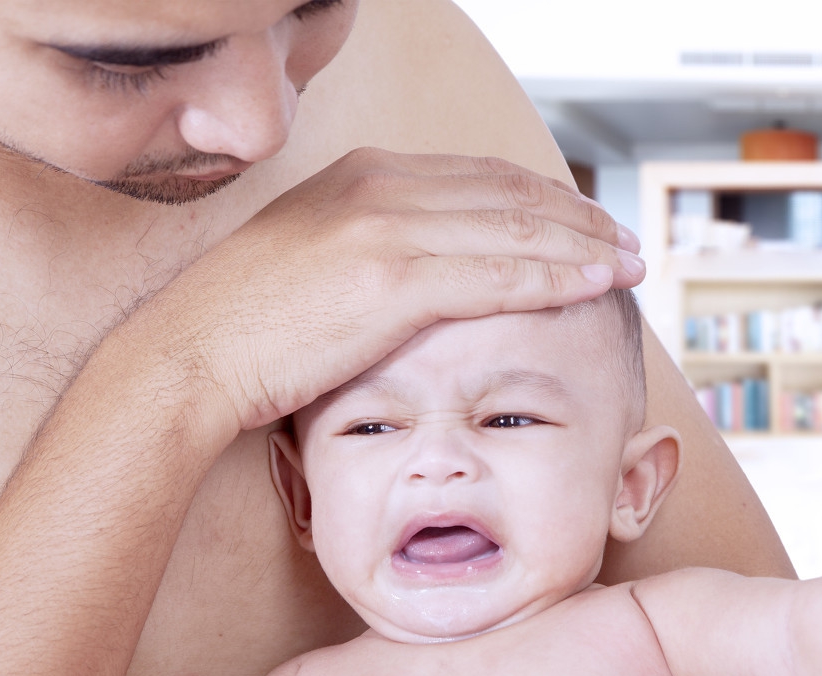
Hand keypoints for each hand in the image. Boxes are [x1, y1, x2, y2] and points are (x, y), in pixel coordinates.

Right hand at [145, 147, 642, 436]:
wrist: (192, 353)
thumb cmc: (250, 326)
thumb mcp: (317, 260)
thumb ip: (376, 246)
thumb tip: (428, 267)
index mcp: (366, 176)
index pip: (482, 178)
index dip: (543, 200)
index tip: (583, 224)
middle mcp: (382, 186)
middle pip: (510, 194)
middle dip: (578, 218)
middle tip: (625, 240)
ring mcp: (387, 226)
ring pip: (516, 230)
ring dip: (583, 246)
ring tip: (629, 263)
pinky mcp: (393, 277)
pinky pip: (499, 274)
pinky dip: (556, 278)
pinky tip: (595, 285)